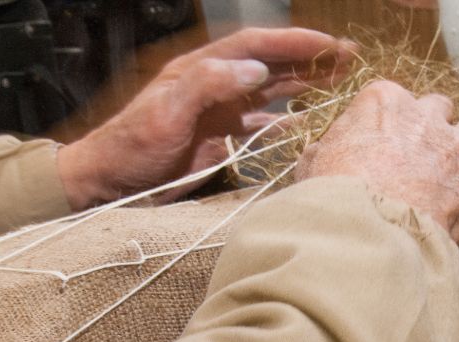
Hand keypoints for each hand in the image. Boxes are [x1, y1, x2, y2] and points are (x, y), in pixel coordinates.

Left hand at [58, 28, 356, 209]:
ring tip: (340, 82)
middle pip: (271, 64)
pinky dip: (287, 123)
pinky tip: (309, 124)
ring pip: (271, 92)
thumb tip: (256, 68)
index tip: (329, 42)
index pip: (256, 45)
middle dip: (310, 59)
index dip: (294, 41)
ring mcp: (219, 112)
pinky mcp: (220, 139)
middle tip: (350, 58)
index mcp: (201, 70)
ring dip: (305, 86)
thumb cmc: (131, 146)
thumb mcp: (167, 112)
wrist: (109, 182)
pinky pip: (261, 126)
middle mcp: (214, 85)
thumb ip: (209, 85)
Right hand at [295, 81, 458, 242]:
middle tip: (427, 156)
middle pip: (439, 107)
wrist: (367, 230)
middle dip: (435, 128)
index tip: (384, 147)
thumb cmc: (335, 201)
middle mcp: (425, 114)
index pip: (392, 100)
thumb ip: (320, 156)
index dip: (390, 126)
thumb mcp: (311, 170)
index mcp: (382, 103)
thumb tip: (316, 157)